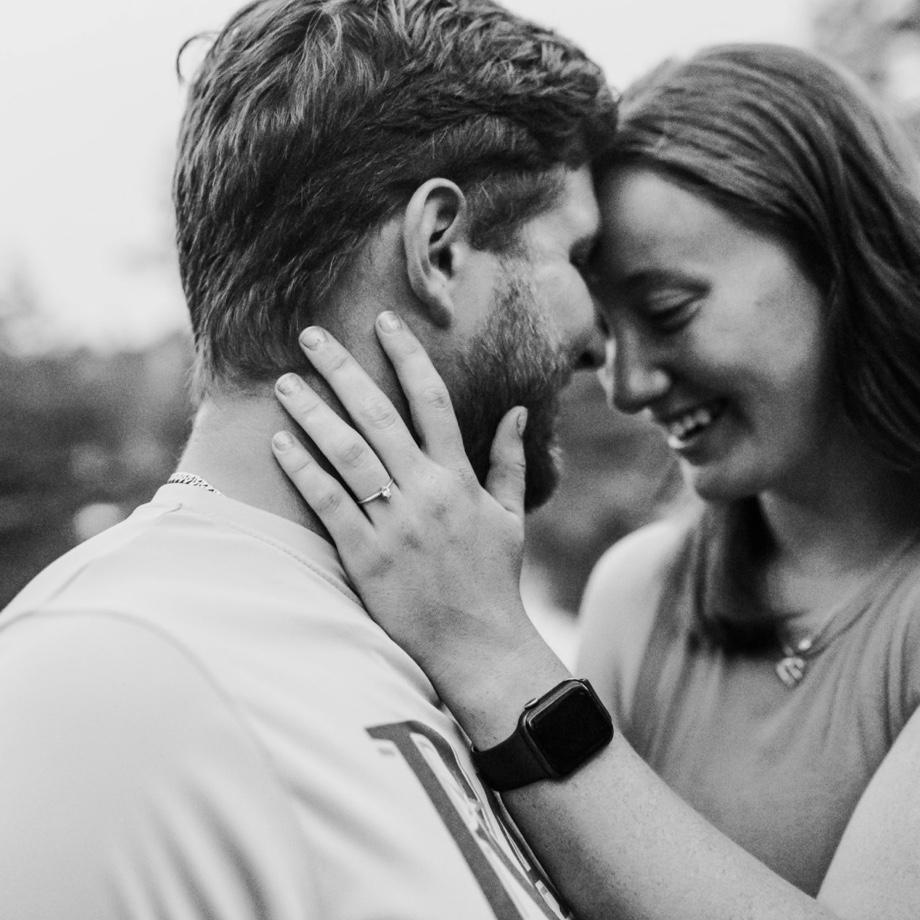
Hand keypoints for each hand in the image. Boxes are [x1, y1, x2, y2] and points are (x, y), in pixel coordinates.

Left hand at [270, 312, 550, 695]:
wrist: (479, 645)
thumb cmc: (493, 580)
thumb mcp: (510, 516)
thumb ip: (510, 460)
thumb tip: (518, 411)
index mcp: (459, 477)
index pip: (432, 399)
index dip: (406, 355)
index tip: (383, 321)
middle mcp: (426, 491)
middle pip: (378, 415)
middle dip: (343, 369)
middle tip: (311, 335)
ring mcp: (395, 523)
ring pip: (347, 453)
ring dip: (313, 412)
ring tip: (285, 383)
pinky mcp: (366, 556)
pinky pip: (328, 503)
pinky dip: (303, 470)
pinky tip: (279, 443)